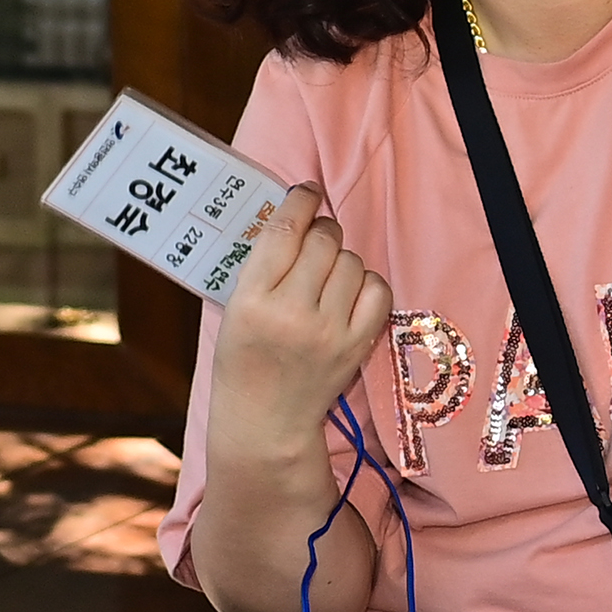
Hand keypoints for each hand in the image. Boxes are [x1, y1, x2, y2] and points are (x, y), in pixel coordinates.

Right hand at [213, 183, 389, 460]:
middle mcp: (293, 313)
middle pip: (323, 241)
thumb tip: (295, 215)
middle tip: (313, 242)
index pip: (284, 231)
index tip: (306, 192)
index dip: (300, 202)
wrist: (265, 420)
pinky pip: (376, 289)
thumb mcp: (234, 309)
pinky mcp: (356, 345)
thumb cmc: (243, 360)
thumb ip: (261, 265)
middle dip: (320, 232)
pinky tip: (347, 293)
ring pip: (351, 261)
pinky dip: (364, 283)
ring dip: (339, 259)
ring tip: (324, 278)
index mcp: (252, 300)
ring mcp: (329, 330)